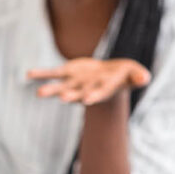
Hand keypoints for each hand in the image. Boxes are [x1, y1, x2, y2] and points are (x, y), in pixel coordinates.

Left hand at [28, 58, 150, 105]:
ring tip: (39, 93)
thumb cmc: (125, 76)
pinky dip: (41, 74)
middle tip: (61, 98)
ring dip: (50, 90)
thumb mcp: (134, 74)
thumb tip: (145, 78)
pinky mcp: (68, 73)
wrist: (111, 75)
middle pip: (76, 94)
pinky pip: (52, 74)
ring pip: (60, 87)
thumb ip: (138, 77)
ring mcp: (75, 82)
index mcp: (101, 90)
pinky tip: (29, 75)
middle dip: (69, 96)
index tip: (87, 100)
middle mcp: (86, 89)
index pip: (97, 94)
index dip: (93, 96)